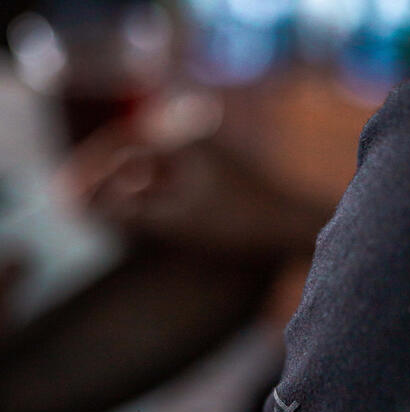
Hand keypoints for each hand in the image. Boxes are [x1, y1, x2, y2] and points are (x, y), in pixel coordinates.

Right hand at [57, 98, 327, 258]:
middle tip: (77, 202)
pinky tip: (141, 211)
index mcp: (182, 137)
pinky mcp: (218, 171)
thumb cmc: (237, 223)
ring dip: (127, 186)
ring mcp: (207, 152)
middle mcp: (194, 135)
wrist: (292, 228)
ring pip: (154, 165)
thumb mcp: (174, 220)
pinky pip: (173, 175)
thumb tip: (90, 203)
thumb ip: (128, 210)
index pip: (121, 145)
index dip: (90, 171)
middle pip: (134, 151)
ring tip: (103, 209)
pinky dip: (152, 192)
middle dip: (104, 178)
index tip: (69, 195)